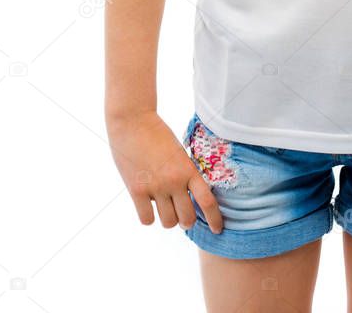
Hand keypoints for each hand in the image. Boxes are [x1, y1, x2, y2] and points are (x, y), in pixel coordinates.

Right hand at [107, 110, 223, 232]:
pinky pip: (147, 219)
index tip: (217, 229)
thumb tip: (189, 197)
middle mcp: (174, 181)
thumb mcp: (179, 152)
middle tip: (182, 214)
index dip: (215, 219)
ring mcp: (155, 187)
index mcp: (188, 169)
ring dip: (168, 218)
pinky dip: (149, 216)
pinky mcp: (136, 190)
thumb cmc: (158, 135)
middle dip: (187, 220)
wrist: (133, 122)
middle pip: (187, 218)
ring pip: (168, 222)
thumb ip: (185, 173)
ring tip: (164, 206)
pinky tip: (148, 205)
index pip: (207, 201)